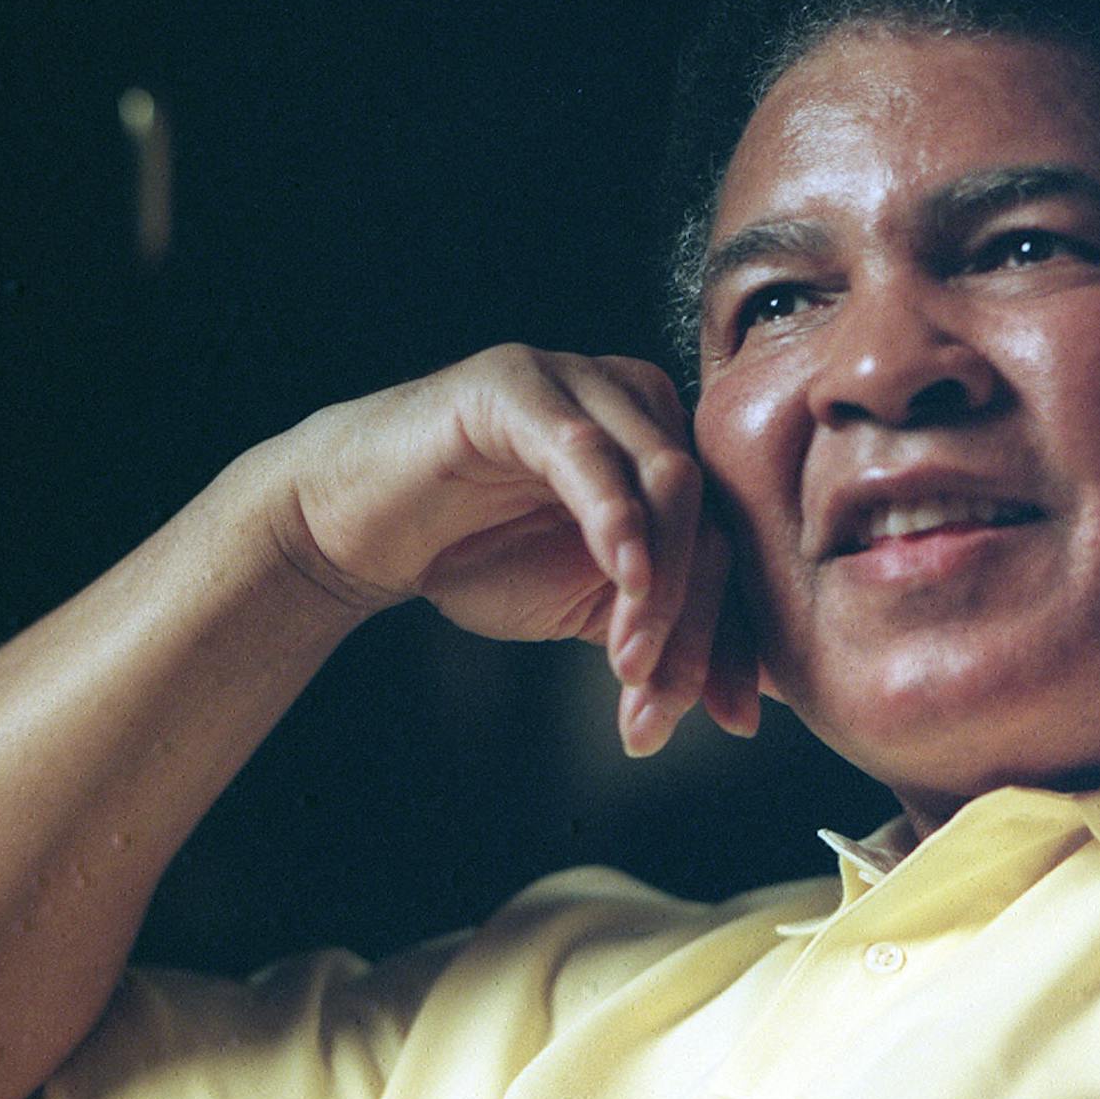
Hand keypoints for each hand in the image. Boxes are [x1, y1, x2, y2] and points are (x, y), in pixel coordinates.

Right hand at [261, 345, 758, 754]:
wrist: (357, 530)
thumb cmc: (476, 556)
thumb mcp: (590, 608)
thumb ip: (663, 632)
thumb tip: (743, 702)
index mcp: (669, 448)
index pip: (730, 543)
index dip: (734, 635)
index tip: (734, 718)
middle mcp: (640, 400)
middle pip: (710, 515)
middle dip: (694, 624)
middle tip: (662, 702)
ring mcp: (582, 380)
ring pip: (666, 481)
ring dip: (660, 584)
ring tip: (631, 663)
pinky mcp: (519, 384)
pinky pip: (586, 451)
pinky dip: (615, 518)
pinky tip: (624, 580)